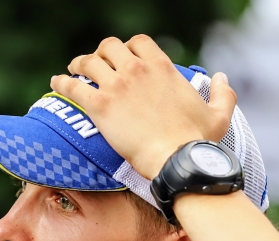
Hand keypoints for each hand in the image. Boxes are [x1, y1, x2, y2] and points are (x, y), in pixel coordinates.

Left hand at [50, 35, 236, 178]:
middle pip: (109, 46)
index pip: (139, 42)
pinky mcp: (100, 105)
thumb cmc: (197, 141)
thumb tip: (221, 77)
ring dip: (79, 64)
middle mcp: (137, 69)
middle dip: (100, 52)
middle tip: (95, 64)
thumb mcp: (219, 114)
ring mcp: (116, 85)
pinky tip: (55, 84)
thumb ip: (223, 93)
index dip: (128, 47)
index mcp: (162, 67)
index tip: (123, 57)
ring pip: (88, 62)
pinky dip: (62, 83)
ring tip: (73, 71)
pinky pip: (72, 86)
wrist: (176, 158)